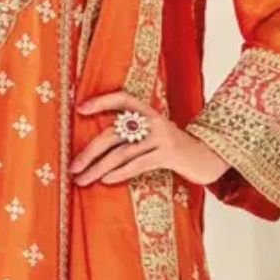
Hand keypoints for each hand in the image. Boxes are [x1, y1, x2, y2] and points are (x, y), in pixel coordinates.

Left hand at [71, 90, 228, 186]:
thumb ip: (133, 133)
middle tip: (72, 166)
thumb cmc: (173, 148)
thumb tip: (98, 148)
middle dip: (89, 152)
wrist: (206, 158)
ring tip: (82, 179)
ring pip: (121, 153)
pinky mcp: (168, 154)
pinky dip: (119, 173)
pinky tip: (105, 180)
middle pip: (114, 134)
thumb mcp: (154, 134)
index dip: (102, 102)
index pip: (122, 98)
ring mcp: (161, 137)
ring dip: (98, 168)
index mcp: (148, 112)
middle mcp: (153, 121)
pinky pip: (138, 164)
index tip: (80, 109)